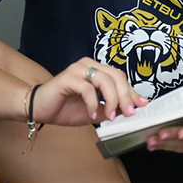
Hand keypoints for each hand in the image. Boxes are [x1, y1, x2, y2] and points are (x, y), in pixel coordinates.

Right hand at [31, 58, 146, 127]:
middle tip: (128, 113)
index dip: (132, 93)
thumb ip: (111, 108)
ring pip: (105, 80)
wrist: (40, 110)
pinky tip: (92, 115)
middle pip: (116, 76)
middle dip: (125, 97)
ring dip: (112, 101)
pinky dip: (93, 104)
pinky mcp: (68, 78)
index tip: (142, 106)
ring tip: (110, 116)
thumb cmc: (65, 108)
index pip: (120, 78)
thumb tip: (131, 110)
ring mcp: (78, 69)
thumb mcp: (95, 111)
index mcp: (96, 70)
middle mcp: (89, 65)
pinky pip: (88, 89)